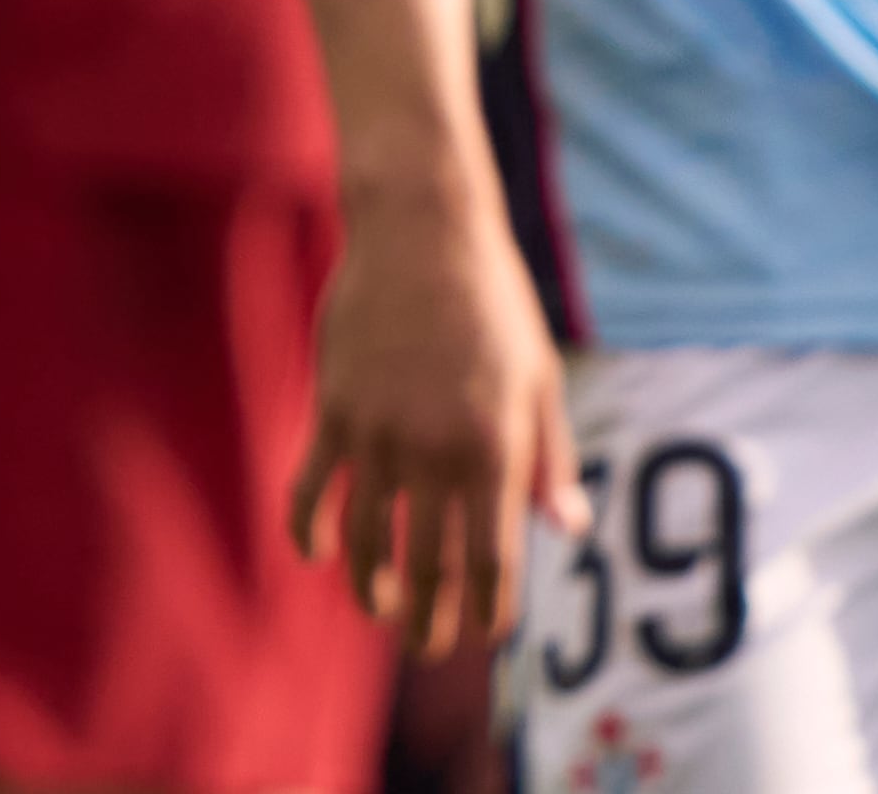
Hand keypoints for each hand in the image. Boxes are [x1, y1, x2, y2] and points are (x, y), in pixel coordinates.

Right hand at [289, 192, 588, 657]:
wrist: (423, 231)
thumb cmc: (493, 303)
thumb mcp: (539, 378)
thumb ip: (551, 460)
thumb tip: (566, 531)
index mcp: (495, 450)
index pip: (492, 562)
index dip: (489, 611)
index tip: (486, 634)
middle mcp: (435, 454)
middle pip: (427, 568)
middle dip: (429, 621)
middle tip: (428, 646)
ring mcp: (379, 435)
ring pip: (367, 542)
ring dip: (372, 590)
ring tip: (381, 610)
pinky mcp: (334, 412)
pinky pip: (313, 492)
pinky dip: (311, 534)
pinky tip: (319, 555)